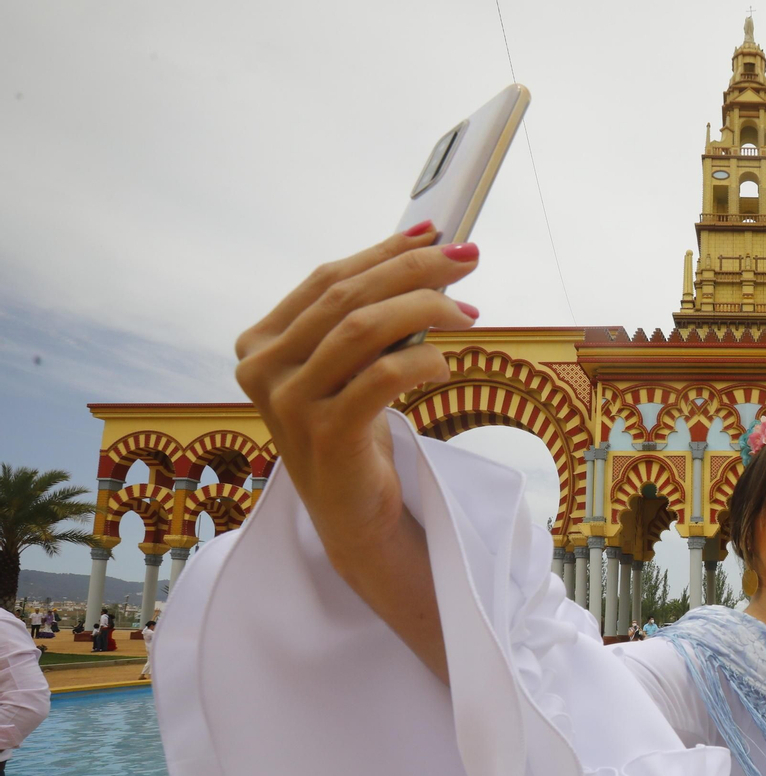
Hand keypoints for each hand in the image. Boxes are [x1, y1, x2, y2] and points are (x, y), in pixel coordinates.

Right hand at [233, 226, 479, 574]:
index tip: (433, 234)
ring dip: (425, 308)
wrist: (352, 514)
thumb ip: (367, 317)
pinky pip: (382, 376)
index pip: (327, 280)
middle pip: (346, 297)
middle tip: (466, 259)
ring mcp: (290, 404)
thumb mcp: (351, 367)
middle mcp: (264, 371)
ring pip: (362, 329)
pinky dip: (421, 360)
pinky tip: (444, 361)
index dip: (383, 252)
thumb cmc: (355, 433)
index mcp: (261, 345)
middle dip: (414, 269)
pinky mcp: (327, 435)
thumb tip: (426, 253)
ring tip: (467, 312)